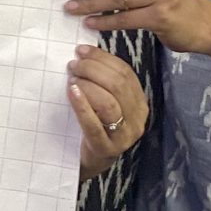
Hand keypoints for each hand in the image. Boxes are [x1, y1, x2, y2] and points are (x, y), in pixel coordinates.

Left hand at [69, 45, 148, 178]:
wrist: (90, 160)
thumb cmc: (96, 124)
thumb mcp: (105, 101)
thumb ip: (103, 81)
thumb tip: (85, 53)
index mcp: (139, 103)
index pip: (125, 73)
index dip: (103, 58)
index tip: (81, 50)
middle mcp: (137, 118)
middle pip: (118, 85)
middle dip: (93, 69)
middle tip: (73, 65)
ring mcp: (124, 136)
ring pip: (109, 103)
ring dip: (88, 85)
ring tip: (71, 78)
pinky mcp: (106, 149)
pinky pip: (94, 124)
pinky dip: (82, 105)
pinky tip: (71, 92)